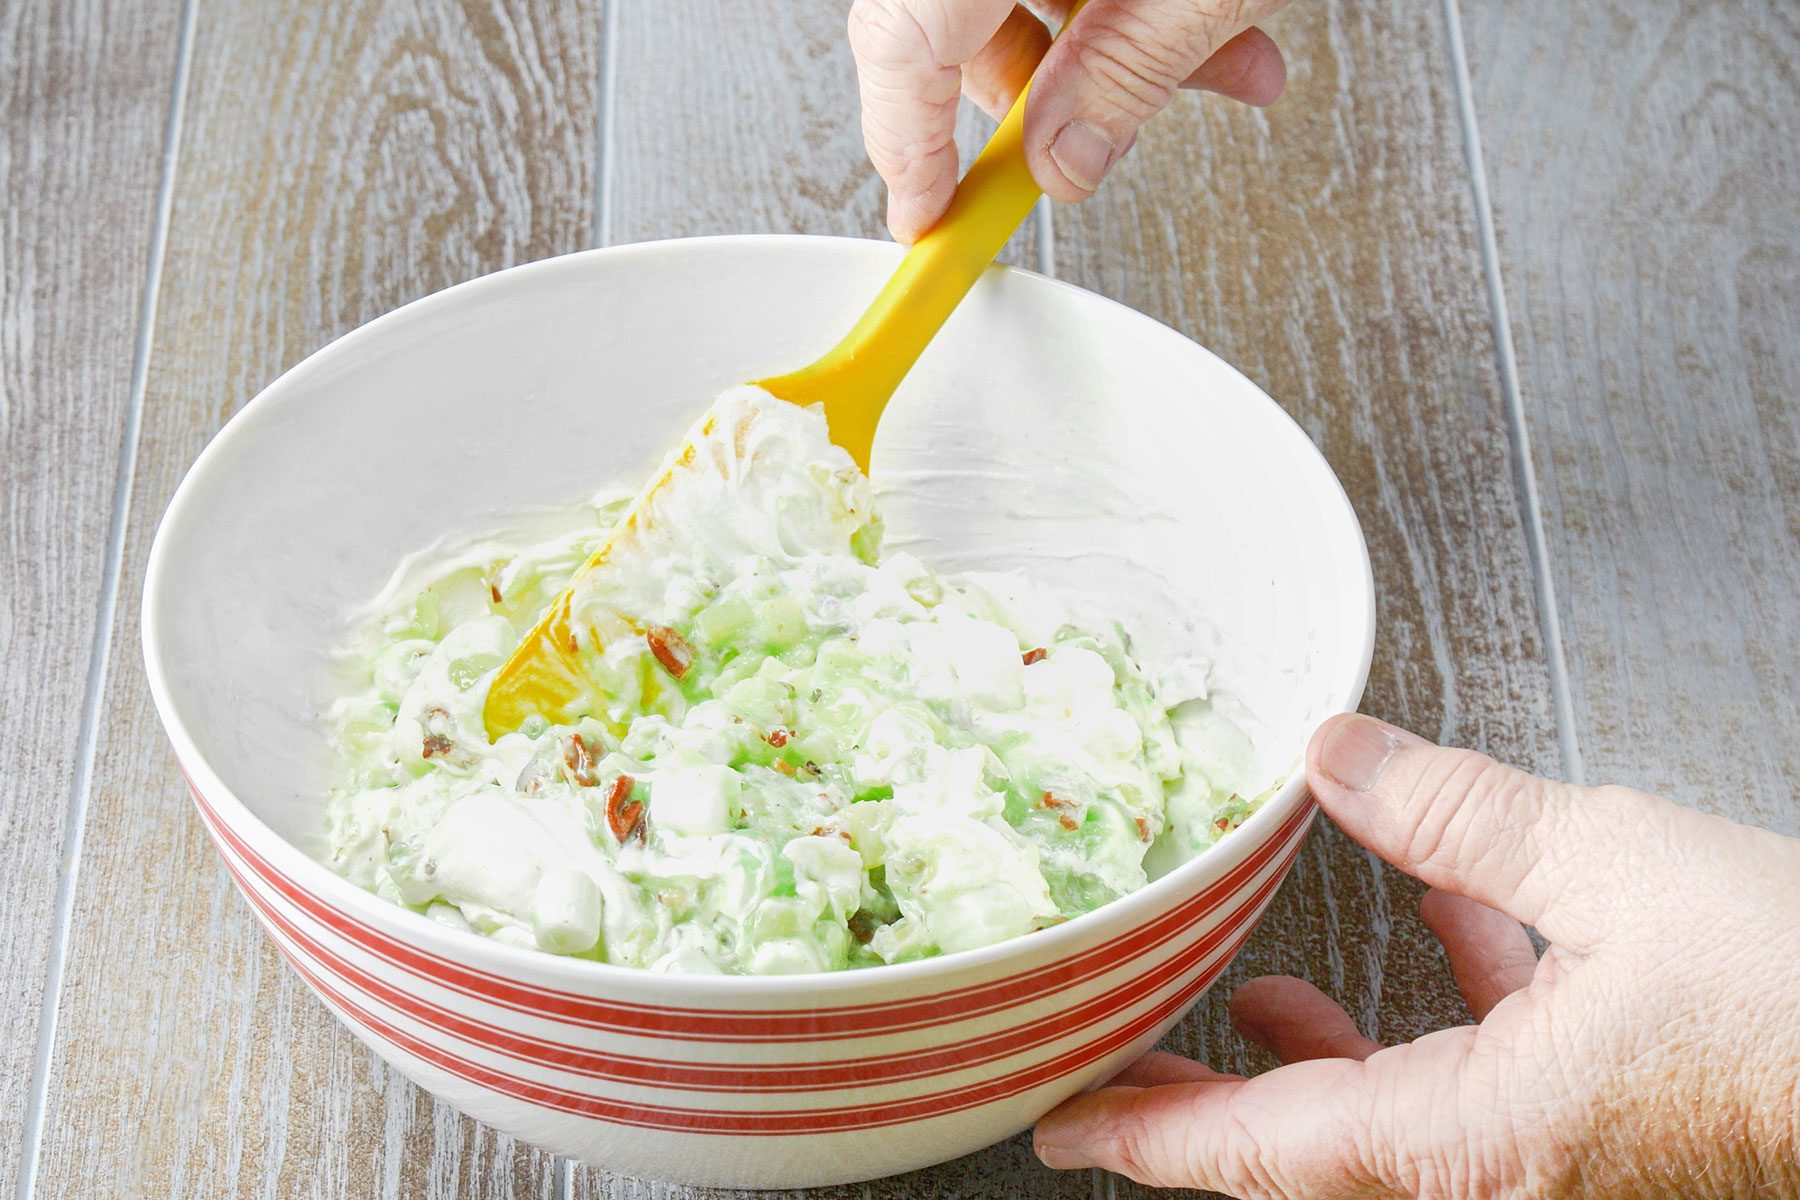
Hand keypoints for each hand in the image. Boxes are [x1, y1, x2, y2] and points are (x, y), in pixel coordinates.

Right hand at [848, 0, 1292, 240]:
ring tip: (1224, 61)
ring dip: (1113, 39)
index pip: (900, 45)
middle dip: (1045, 88)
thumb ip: (1123, 76)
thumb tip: (1065, 160)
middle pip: (952, 14)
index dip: (907, 145)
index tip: (927, 214)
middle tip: (1099, 141)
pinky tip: (1214, 11)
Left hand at [1034, 714, 1799, 1197]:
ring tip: (1261, 998)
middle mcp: (1505, 1183)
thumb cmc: (1798, 997)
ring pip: (1395, 1127)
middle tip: (1130, 1058)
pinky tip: (1449, 933)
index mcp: (1476, 1145)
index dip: (1148, 1136)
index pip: (1261, 1152)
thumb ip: (1448, 812)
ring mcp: (1559, 1169)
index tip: (1063, 1120)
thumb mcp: (1606, 865)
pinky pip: (1488, 1093)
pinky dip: (1445, 1025)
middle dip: (1211, 1101)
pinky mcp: (1612, 1136)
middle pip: (1307, 1156)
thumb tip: (1330, 754)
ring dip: (1323, 1061)